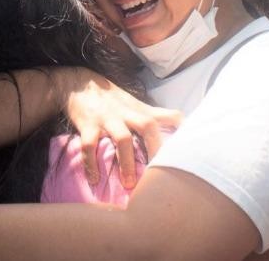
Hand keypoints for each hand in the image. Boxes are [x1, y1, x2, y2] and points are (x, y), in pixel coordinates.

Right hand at [60, 68, 181, 188]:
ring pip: (122, 138)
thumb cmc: (109, 98)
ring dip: (127, 162)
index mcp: (139, 109)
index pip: (167, 115)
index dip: (182, 128)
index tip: (193, 146)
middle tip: (160, 174)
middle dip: (156, 149)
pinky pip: (89, 146)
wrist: (75, 83)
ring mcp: (106, 118)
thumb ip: (150, 116)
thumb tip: (175, 131)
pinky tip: (94, 179)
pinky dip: (91, 164)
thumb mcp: (132, 102)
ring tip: (129, 184)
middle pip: (148, 126)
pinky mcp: (87, 124)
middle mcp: (126, 112)